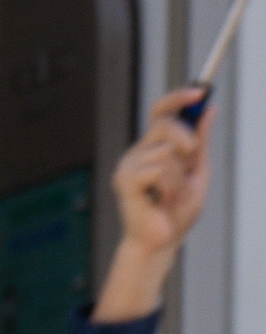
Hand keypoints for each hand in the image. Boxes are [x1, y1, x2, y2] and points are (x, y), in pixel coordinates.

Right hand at [99, 90, 213, 320]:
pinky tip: (161, 200)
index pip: (161, 111)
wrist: (161, 242)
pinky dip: (169, 187)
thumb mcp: (198, 171)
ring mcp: (128, 166)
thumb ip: (201, 142)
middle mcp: (138, 152)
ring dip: (179, 176)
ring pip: (167, 152)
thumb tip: (209, 110)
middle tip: (190, 161)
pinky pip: (158, 170)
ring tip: (171, 195)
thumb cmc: (175, 212)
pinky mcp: (125, 181)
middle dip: (187, 139)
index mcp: (154, 147)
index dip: (179, 98)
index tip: (199, 92)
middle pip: (165, 123)